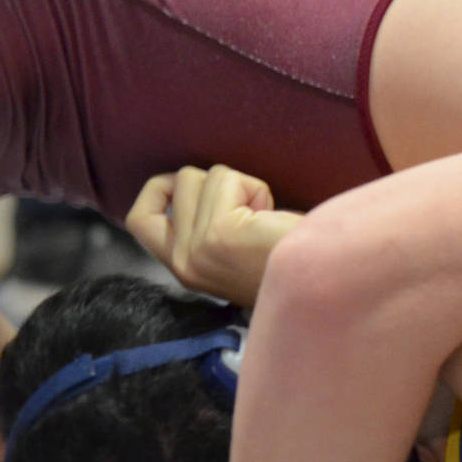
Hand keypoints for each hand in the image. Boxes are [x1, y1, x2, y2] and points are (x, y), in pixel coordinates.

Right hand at [126, 165, 302, 307]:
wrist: (322, 285)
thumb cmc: (288, 260)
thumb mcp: (229, 247)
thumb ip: (201, 225)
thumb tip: (188, 183)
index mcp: (183, 270)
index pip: (139, 220)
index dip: (160, 190)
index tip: (196, 188)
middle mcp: (182, 264)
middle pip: (178, 183)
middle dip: (216, 182)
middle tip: (248, 211)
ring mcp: (196, 250)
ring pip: (204, 176)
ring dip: (241, 186)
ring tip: (263, 218)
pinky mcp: (217, 235)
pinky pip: (228, 180)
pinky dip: (256, 188)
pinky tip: (271, 217)